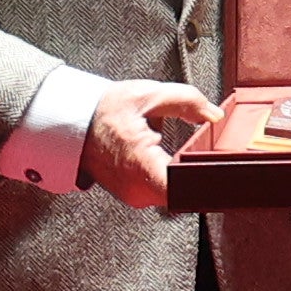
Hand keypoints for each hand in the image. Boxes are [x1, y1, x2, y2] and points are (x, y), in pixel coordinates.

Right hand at [84, 78, 212, 205]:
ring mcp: (134, 195)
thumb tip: (214, 114)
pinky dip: (168, 173)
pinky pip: (161, 189)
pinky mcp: (133, 195)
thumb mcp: (147, 95)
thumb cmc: (103, 111)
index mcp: (141, 166)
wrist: (74, 123)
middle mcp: (137, 189)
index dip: (207, 175)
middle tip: (204, 148)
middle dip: (198, 169)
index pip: (187, 188)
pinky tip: (164, 155)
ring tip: (179, 149)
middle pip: (186, 190)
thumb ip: (187, 101)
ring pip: (175, 191)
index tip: (217, 160)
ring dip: (182, 171)